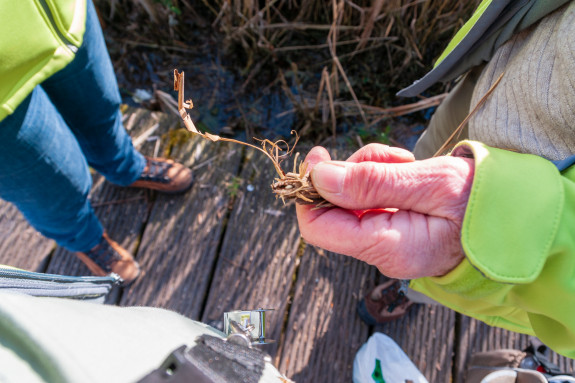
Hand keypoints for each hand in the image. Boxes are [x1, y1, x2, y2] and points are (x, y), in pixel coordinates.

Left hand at [296, 144, 474, 278]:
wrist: (513, 216)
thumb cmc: (479, 201)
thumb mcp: (429, 183)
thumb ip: (372, 183)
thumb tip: (319, 178)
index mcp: (388, 247)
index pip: (318, 228)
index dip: (310, 192)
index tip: (319, 157)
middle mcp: (381, 251)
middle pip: (334, 207)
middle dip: (352, 173)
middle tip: (389, 158)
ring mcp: (386, 241)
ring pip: (351, 198)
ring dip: (370, 170)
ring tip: (406, 163)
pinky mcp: (392, 228)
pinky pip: (369, 199)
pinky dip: (380, 177)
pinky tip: (406, 171)